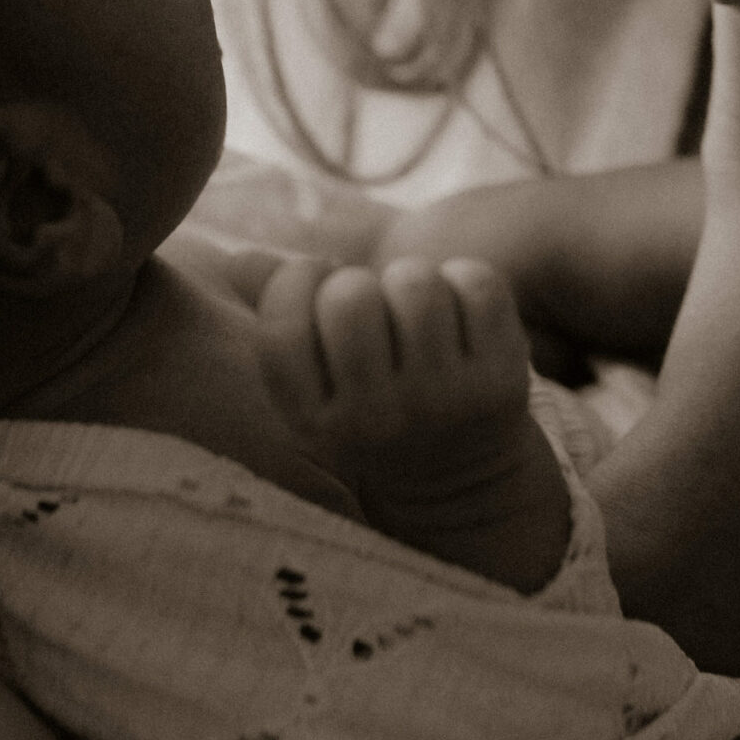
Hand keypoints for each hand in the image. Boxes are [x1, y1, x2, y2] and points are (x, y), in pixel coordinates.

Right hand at [257, 252, 531, 460]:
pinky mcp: (502, 383)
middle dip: (360, 282)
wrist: (462, 480)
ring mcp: (443, 403)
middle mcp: (375, 421)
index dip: (297, 280)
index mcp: (313, 422)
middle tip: (374, 308)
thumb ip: (280, 320)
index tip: (319, 287)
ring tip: (416, 312)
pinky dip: (467, 281)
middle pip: (349, 297)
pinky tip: (462, 314)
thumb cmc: (371, 407)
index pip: (282, 324)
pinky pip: (476, 283)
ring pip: (415, 282)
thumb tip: (237, 259)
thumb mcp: (317, 386)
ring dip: (414, 279)